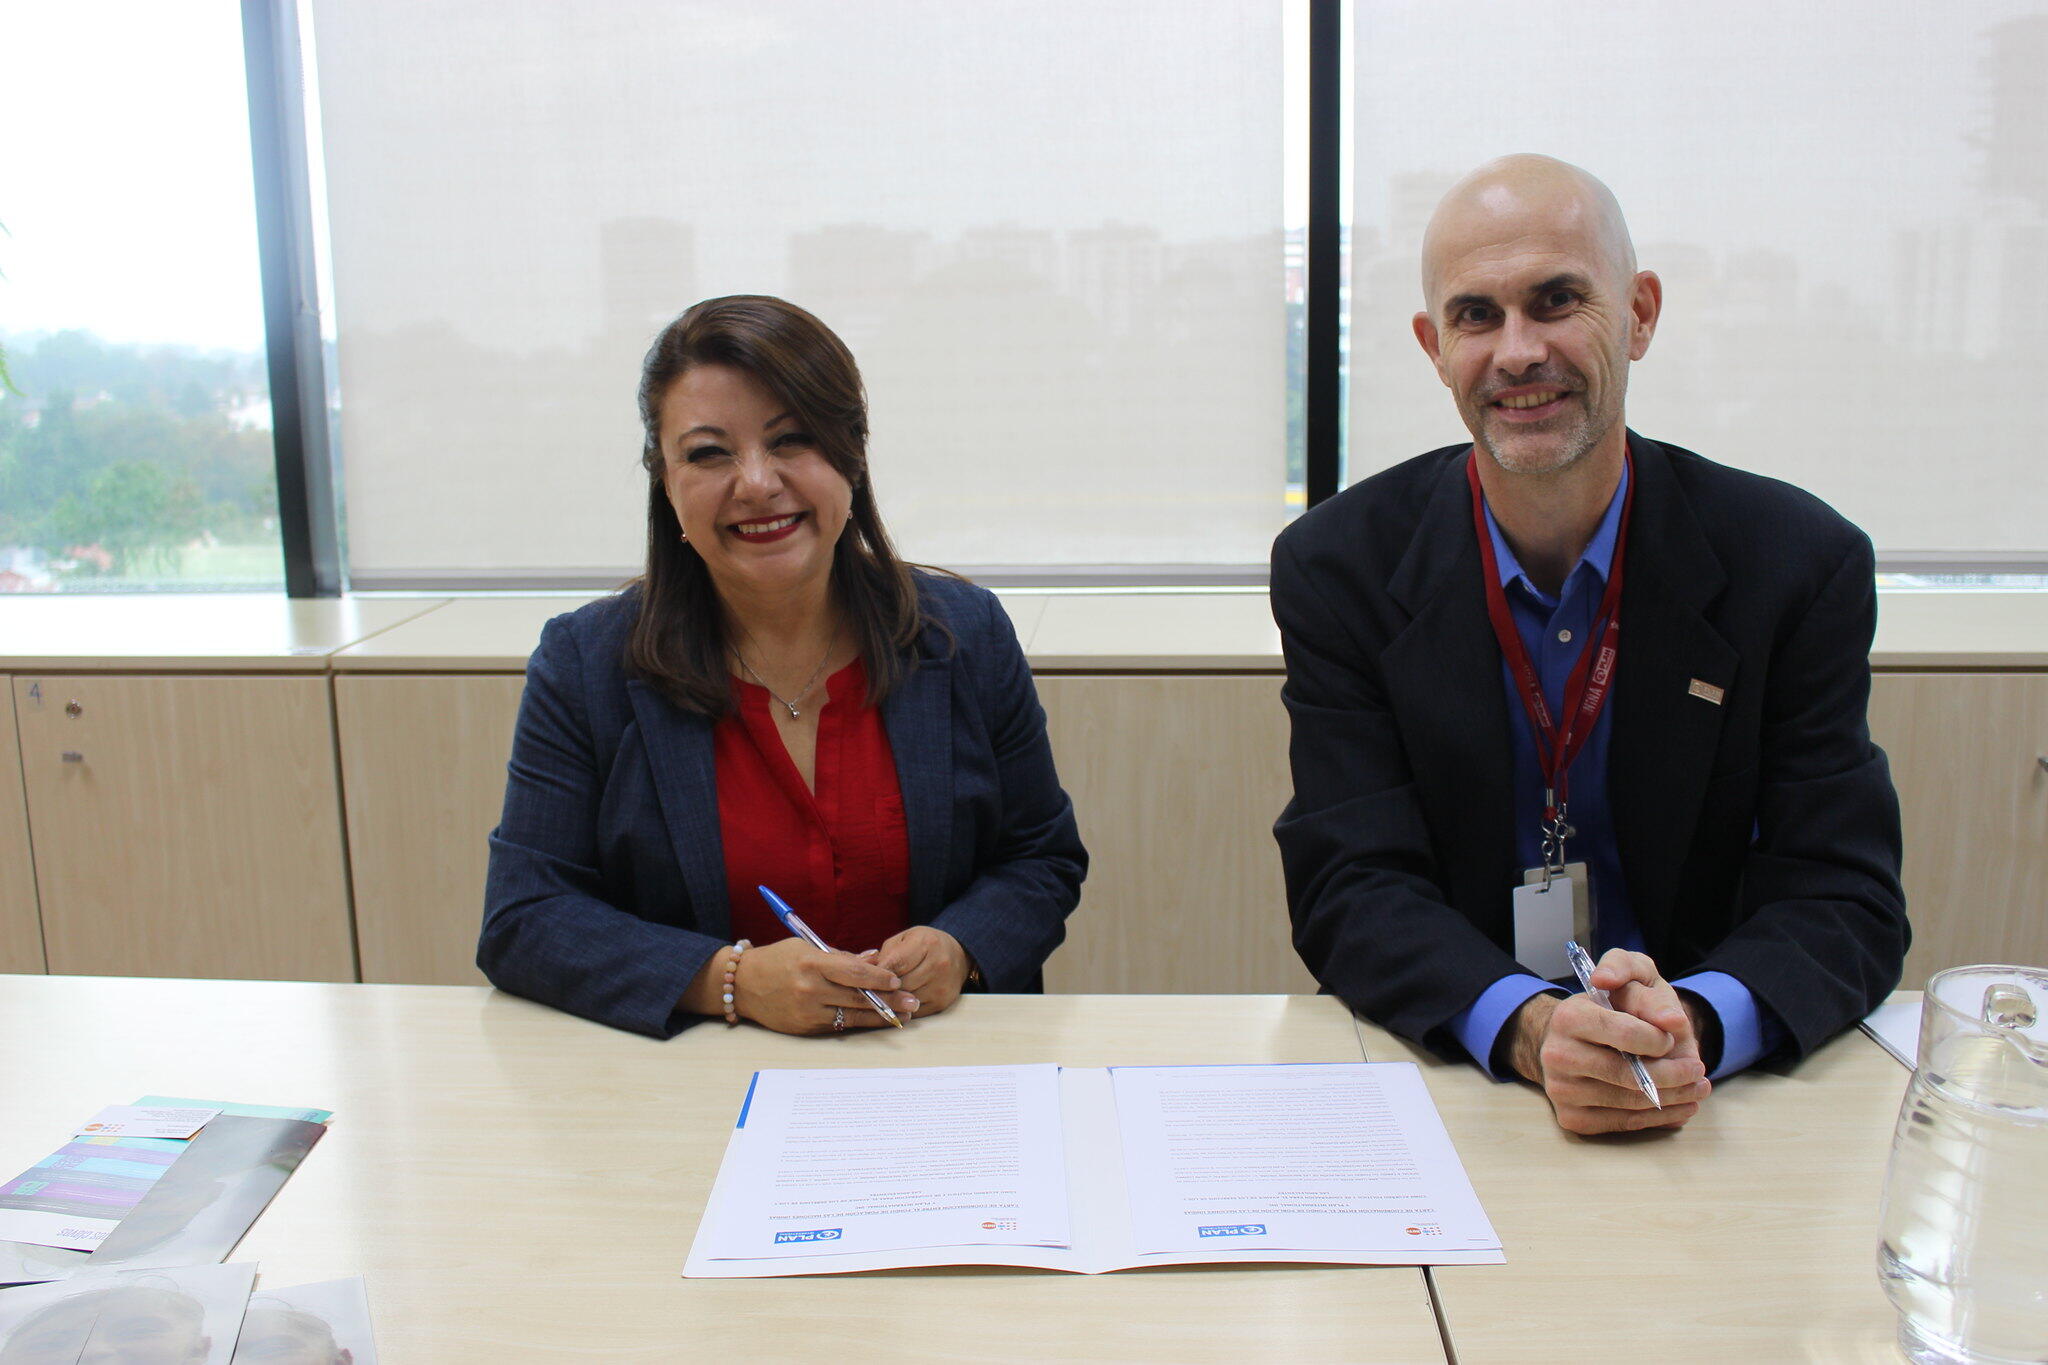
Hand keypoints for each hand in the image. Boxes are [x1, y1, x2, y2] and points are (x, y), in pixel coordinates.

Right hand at [732, 936, 905, 1034]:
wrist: (742, 986)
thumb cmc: (777, 960)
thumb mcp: (805, 948)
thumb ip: (840, 956)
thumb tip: (873, 960)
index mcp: (811, 964)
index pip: (853, 972)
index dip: (878, 978)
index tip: (897, 980)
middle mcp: (810, 989)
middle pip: (858, 997)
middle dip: (889, 1000)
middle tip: (912, 1002)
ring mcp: (807, 1011)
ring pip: (852, 1015)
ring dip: (880, 1016)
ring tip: (902, 1015)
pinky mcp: (805, 1028)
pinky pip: (838, 1024)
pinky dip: (857, 1021)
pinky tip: (875, 1019)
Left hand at [870, 927, 971, 1019]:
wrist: (957, 955)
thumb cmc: (924, 946)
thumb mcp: (905, 939)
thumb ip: (885, 954)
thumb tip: (864, 971)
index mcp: (927, 944)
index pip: (895, 964)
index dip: (876, 974)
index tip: (861, 981)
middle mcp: (938, 965)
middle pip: (900, 985)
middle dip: (880, 990)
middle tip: (863, 992)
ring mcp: (941, 986)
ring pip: (906, 1001)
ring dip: (890, 1002)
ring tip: (876, 998)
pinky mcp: (942, 1003)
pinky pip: (914, 1012)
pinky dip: (901, 1010)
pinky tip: (893, 1005)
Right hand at [1506, 949, 1711, 1134]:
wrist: (1576, 1037)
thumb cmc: (1612, 1006)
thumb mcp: (1631, 981)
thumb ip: (1647, 990)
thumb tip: (1672, 1021)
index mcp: (1569, 1016)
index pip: (1625, 1034)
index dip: (1658, 1039)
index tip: (1671, 1038)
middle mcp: (1557, 1055)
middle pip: (1629, 1075)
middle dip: (1674, 1075)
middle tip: (1698, 1071)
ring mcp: (1561, 1090)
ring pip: (1630, 1103)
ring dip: (1675, 1098)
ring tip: (1697, 1089)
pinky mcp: (1571, 1118)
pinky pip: (1624, 1124)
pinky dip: (1659, 1118)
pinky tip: (1678, 1106)